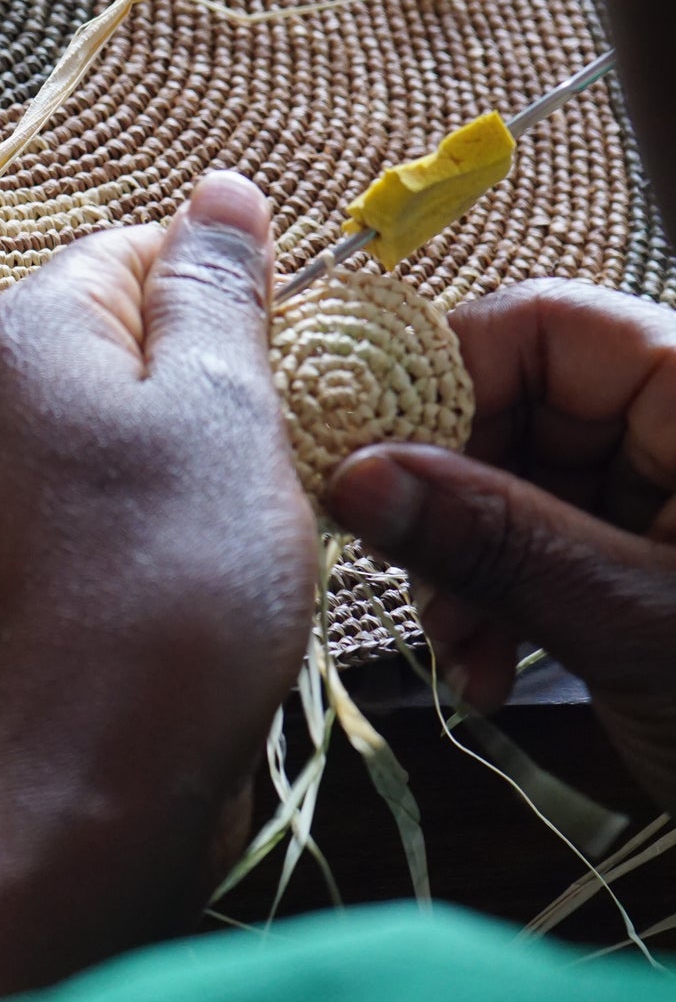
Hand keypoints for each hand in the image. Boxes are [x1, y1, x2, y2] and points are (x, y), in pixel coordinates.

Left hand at [0, 175, 315, 1001]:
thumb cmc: (178, 577)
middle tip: (264, 458)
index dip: (225, 301)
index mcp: (9, 335)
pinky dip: (115, 527)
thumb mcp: (227, 405)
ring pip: (82, 435)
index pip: (131, 256)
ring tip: (222, 530)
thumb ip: (218, 287)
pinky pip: (55, 513)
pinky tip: (168, 581)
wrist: (99, 784)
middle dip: (191, 385)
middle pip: (101, 345)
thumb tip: (219, 191)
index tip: (283, 373)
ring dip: (160, 461)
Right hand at [328, 279, 675, 814]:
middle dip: (450, 498)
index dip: (443, 380)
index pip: (544, 327)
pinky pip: (544, 546)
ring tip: (466, 657)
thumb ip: (499, 541)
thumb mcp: (641, 625)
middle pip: (517, 405)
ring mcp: (667, 498)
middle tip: (411, 587)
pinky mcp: (650, 565)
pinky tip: (494, 675)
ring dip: (466, 567)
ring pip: (516, 483)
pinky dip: (504, 604)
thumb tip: (357, 474)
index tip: (364, 461)